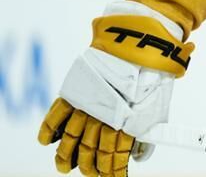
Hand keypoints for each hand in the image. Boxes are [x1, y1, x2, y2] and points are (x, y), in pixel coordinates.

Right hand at [37, 2, 190, 176]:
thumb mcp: (158, 106)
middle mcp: (104, 116)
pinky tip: (46, 141)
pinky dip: (48, 129)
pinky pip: (57, 113)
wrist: (141, 42)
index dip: (112, 171)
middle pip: (90, 151)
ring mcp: (87, 104)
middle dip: (90, 166)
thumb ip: (146, 132)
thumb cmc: (155, 74)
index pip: (114, 156)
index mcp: (126, 122)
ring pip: (71, 138)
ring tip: (65, 167)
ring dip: (66, 156)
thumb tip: (139, 156)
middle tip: (90, 173)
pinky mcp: (75, 90)